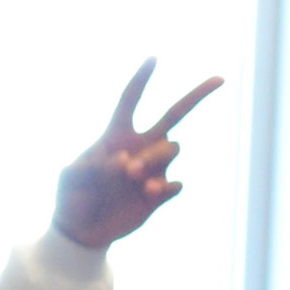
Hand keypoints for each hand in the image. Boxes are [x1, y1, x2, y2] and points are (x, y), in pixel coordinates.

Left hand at [52, 61, 220, 249]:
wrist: (81, 231)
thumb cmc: (70, 198)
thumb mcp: (68, 178)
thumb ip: (88, 165)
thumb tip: (122, 160)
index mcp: (115, 135)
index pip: (130, 100)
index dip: (141, 79)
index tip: (153, 58)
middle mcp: (141, 146)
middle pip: (175, 113)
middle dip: (199, 94)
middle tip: (220, 79)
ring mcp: (154, 168)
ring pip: (173, 148)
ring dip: (155, 157)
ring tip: (132, 174)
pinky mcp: (160, 193)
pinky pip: (176, 182)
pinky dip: (165, 184)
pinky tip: (150, 191)